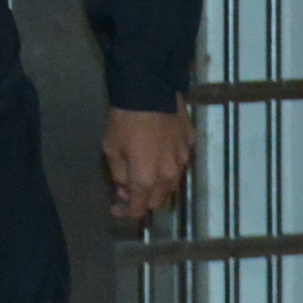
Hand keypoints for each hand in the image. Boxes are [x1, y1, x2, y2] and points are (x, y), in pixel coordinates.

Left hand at [104, 107, 194, 227]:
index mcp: (147, 179)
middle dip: (142, 200)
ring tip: (144, 171)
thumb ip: (119, 174)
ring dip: (157, 185)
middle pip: (158, 201)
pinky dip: (169, 166)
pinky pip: (181, 163)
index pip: (140, 209)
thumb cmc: (125, 120)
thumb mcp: (111, 149)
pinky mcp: (191, 143)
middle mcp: (170, 174)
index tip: (117, 208)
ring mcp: (184, 159)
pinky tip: (159, 154)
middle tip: (127, 187)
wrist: (150, 90)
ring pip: (172, 184)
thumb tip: (126, 186)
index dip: (127, 212)